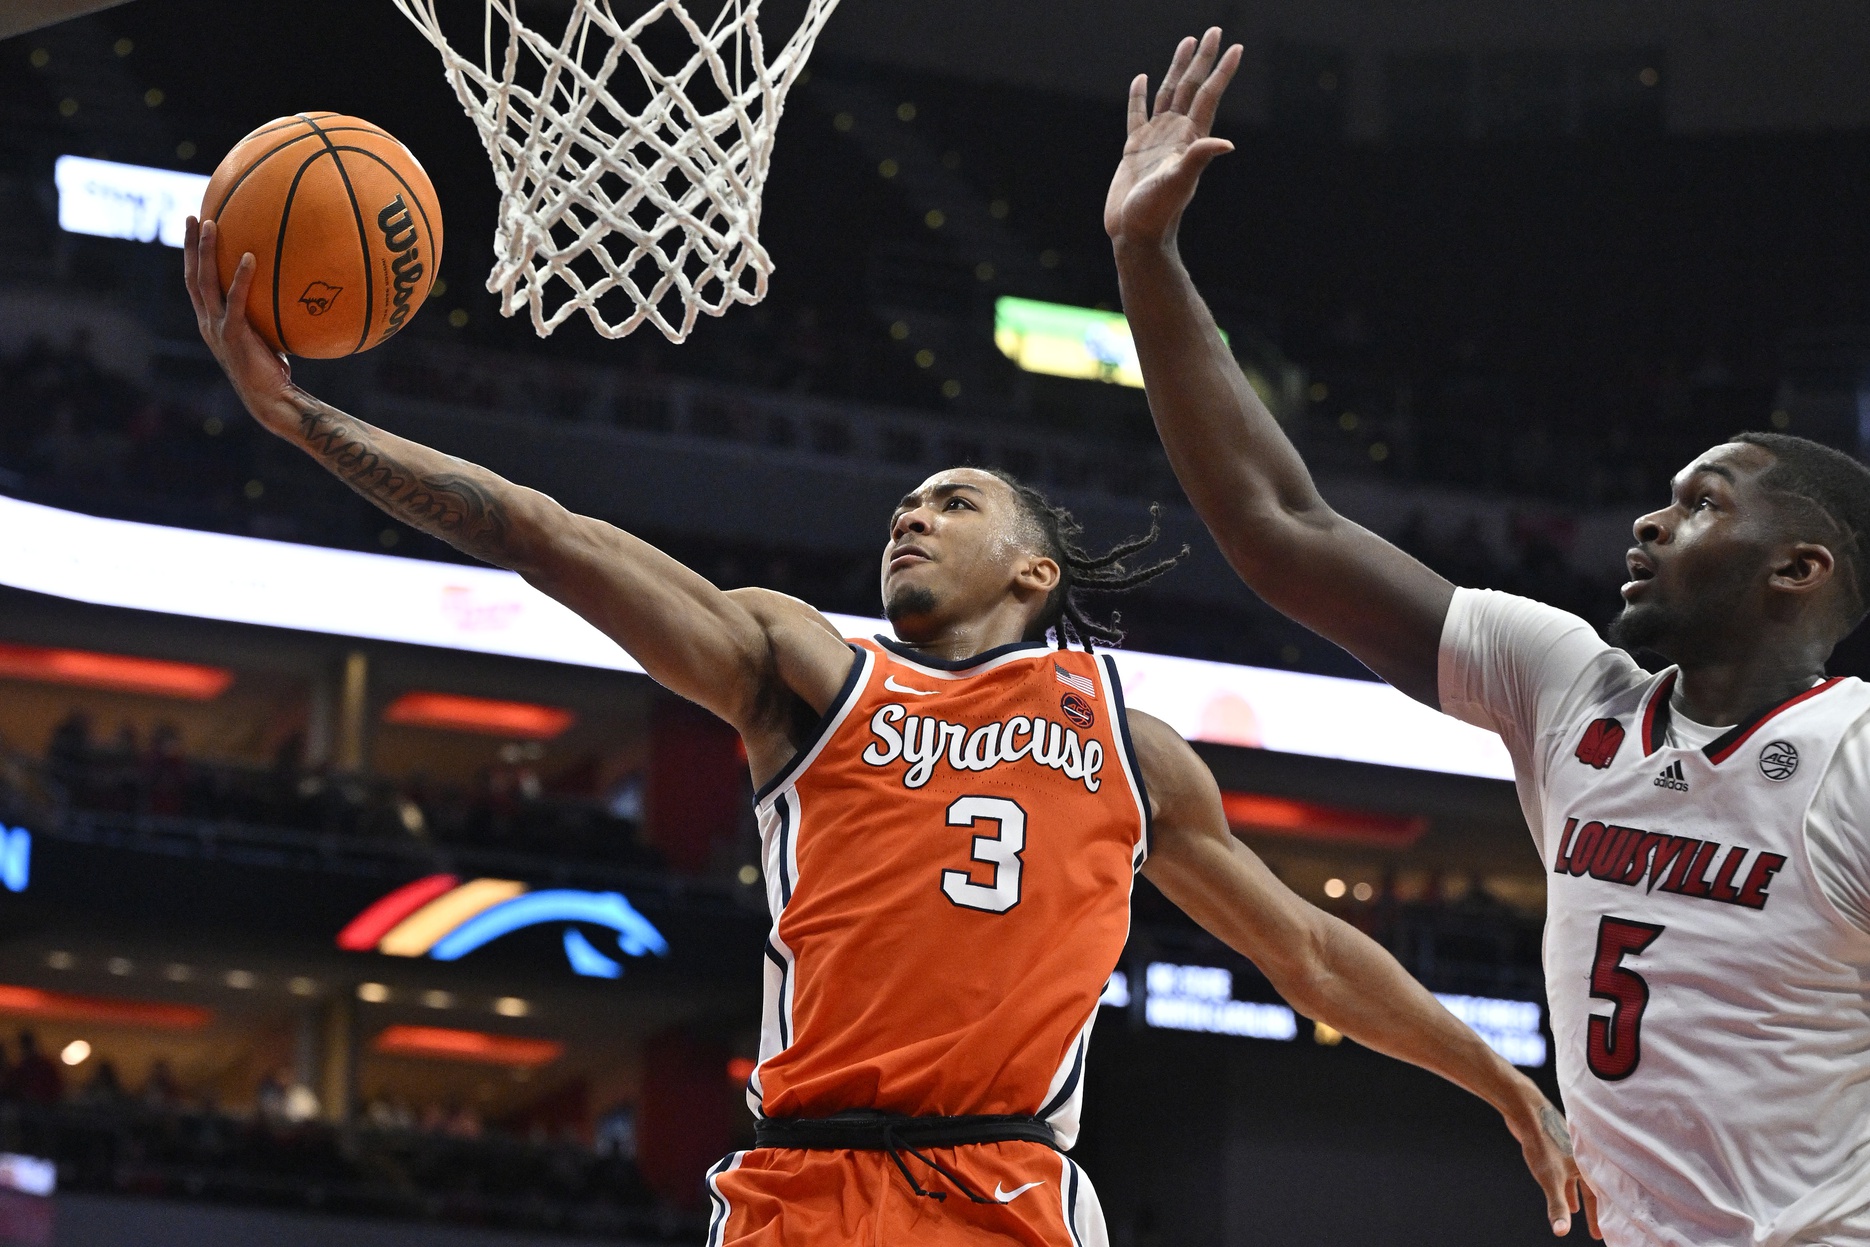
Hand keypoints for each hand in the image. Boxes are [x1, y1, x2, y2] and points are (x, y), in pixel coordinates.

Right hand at [183, 216, 293, 411]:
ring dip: (206, 251)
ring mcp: (217, 328)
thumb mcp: (264, 336)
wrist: (270, 399)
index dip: (192, 257)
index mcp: (210, 322)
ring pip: (204, 283)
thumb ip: (263, 314)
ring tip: (211, 223)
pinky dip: (241, 278)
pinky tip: (251, 257)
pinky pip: (236, 301)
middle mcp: (207, 322)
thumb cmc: (271, 370)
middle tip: (193, 215)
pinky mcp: (234, 335)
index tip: (194, 229)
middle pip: (192, 276)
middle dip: (190, 245)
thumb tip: (286, 291)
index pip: (195, 283)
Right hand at [1104, 28, 1241, 248]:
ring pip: (1168, 94)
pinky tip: (1140, 79)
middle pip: (1191, 87)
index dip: (1222, 71)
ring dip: (1177, 69)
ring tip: (1186, 43)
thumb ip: (1199, 158)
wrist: (1134, 233)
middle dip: (1203, 59)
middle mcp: (1176, 134)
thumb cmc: (1157, 213)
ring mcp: (1156, 139)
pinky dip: (1138, 95)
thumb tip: (1227, 143)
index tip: (1236, 47)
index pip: (1208, 96)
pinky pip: (1137, 114)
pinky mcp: (1135, 148)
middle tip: (1213, 31)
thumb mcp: (1179, 183)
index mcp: (1189, 138)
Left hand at [1504, 1089, 1601, 1237]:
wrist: (1527, 1110)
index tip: (1603, 1234)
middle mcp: (1583, 1159)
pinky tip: (1558, 1188)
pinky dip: (1565, 1183)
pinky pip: (1567, 1171)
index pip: (1601, 1197)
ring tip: (1573, 1211)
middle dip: (1592, 1210)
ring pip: (1578, 1180)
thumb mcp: (1550, 1179)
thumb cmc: (1542, 1142)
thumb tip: (1561, 1232)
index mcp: (1589, 1165)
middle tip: (1595, 1230)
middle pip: (1592, 1190)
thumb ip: (1557, 1206)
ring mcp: (1570, 1151)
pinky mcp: (1557, 1146)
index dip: (1601, 1216)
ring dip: (1576, 1196)